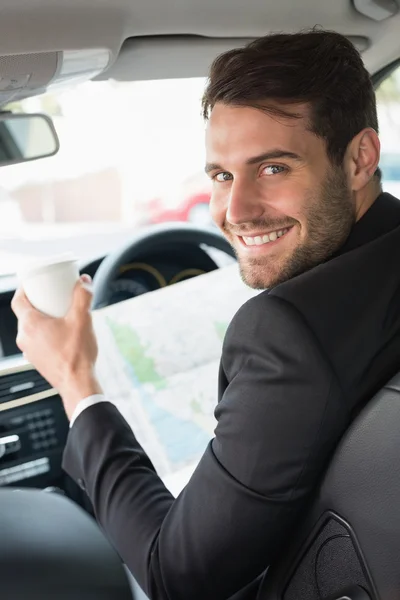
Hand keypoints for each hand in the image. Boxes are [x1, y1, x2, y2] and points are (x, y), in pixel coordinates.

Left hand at [11, 275, 102, 419]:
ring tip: (60, 315)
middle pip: (25, 314)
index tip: (33, 283)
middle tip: (52, 297)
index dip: (24, 289)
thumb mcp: (82, 319)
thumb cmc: (76, 355)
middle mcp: (25, 338)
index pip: (18, 300)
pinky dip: (46, 334)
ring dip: (43, 320)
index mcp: (30, 325)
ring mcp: (29, 351)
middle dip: (38, 303)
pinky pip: (37, 341)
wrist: (77, 384)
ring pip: (31, 329)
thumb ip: (83, 297)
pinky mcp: (37, 360)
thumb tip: (85, 281)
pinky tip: (61, 334)